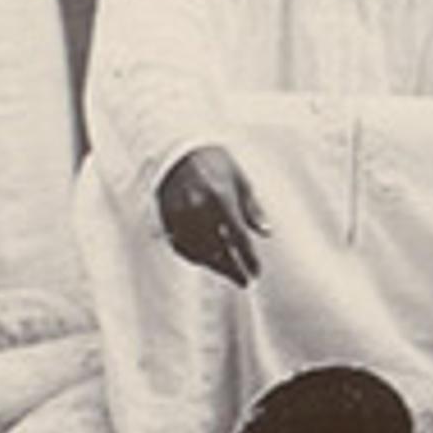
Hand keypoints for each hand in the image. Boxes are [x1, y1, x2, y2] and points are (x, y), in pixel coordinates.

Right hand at [155, 146, 268, 287]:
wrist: (177, 151)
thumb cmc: (215, 162)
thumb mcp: (240, 178)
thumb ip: (252, 207)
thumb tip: (266, 232)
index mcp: (219, 196)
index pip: (237, 236)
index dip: (248, 257)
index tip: (257, 271)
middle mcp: (197, 209)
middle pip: (217, 249)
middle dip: (232, 268)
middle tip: (245, 281)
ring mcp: (178, 216)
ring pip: (198, 251)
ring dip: (215, 265)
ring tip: (230, 273)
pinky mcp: (166, 220)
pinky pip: (181, 246)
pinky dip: (195, 256)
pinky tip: (207, 261)